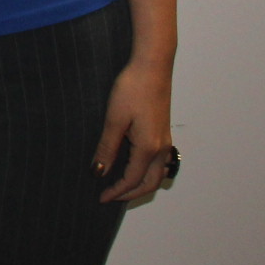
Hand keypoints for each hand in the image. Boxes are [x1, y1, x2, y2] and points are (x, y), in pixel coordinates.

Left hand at [94, 62, 173, 202]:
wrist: (152, 67)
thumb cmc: (132, 89)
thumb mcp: (114, 119)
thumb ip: (107, 148)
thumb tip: (99, 172)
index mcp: (148, 148)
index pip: (133, 180)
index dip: (117, 191)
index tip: (101, 197)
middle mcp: (161, 148)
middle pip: (150, 183)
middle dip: (131, 194)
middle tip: (110, 197)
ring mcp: (165, 140)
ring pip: (157, 174)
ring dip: (141, 185)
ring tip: (121, 187)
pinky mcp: (163, 132)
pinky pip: (159, 162)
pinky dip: (147, 172)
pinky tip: (133, 167)